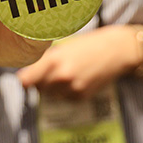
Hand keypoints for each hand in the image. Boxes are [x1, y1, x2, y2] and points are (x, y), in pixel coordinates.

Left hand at [17, 25, 141, 99]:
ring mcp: (72, 89)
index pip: (26, 81)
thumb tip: (26, 73)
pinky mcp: (81, 97)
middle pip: (38, 87)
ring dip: (53, 86)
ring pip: (50, 94)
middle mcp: (61, 77)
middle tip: (51, 69)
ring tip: (67, 71)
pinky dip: (66, 90)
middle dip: (40, 80)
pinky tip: (77, 77)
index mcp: (54, 61)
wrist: (117, 51)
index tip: (25, 76)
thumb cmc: (89, 44)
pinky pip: (64, 98)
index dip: (24, 78)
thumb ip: (45, 61)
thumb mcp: (63, 47)